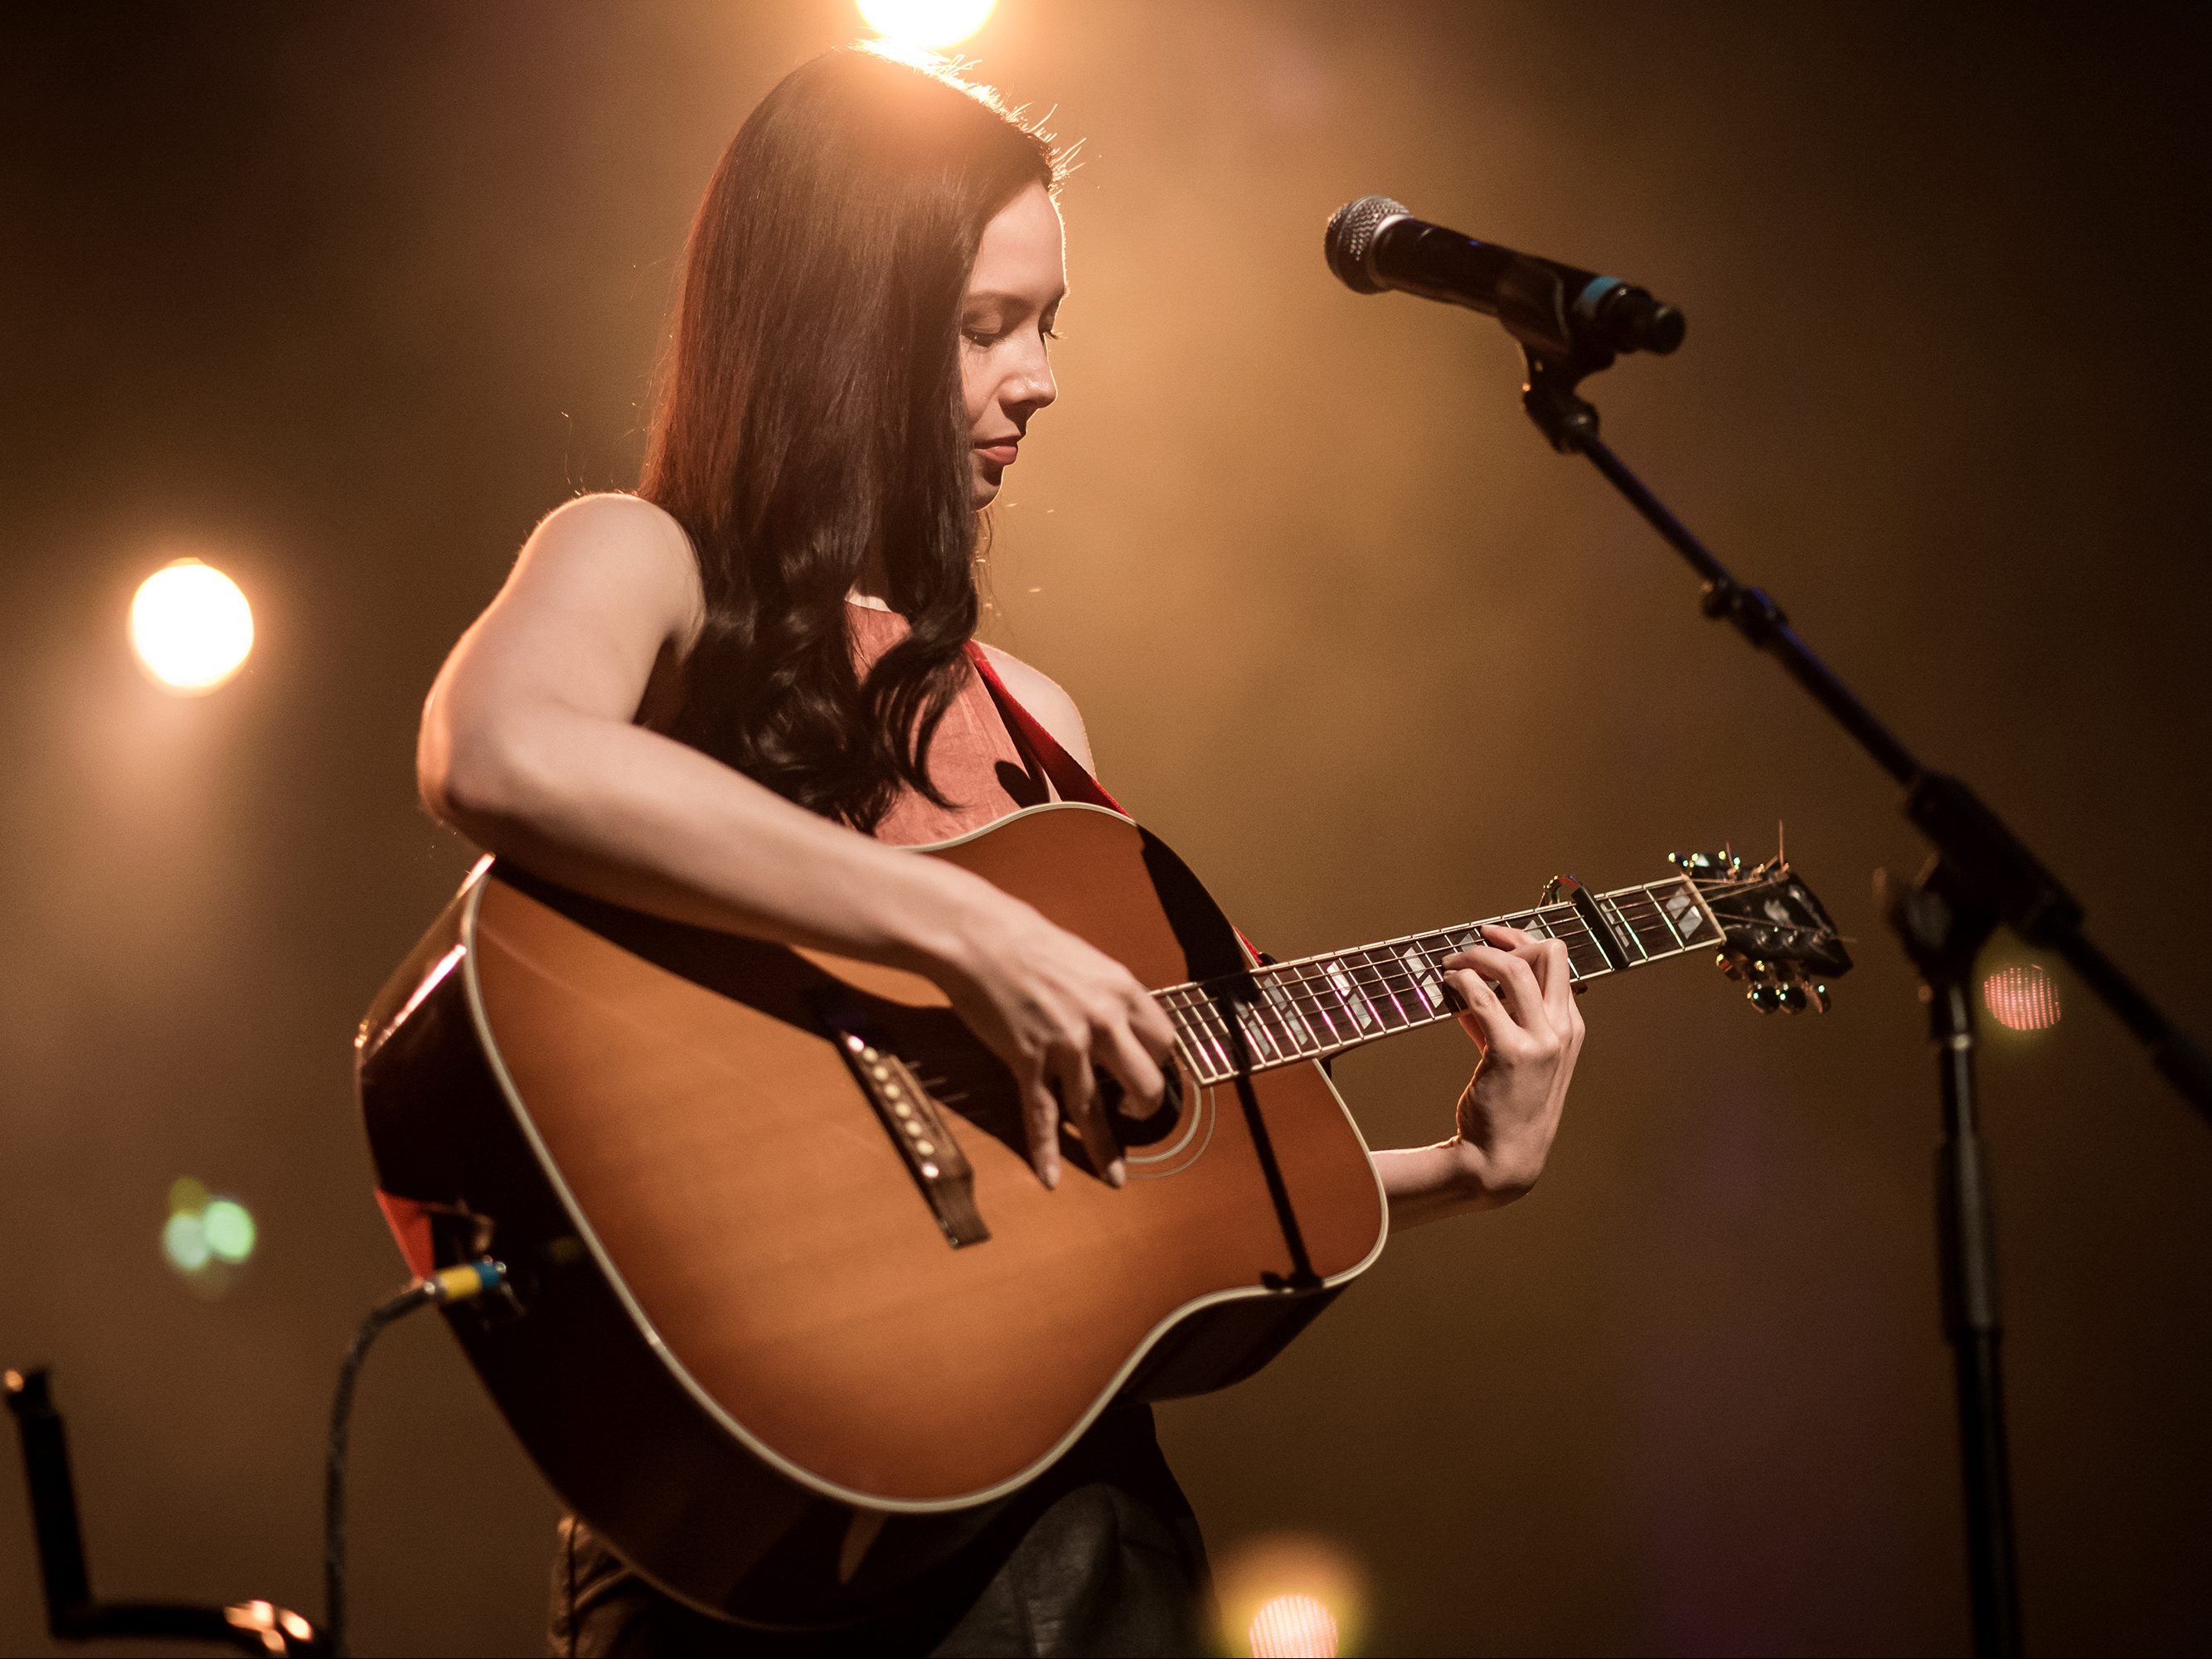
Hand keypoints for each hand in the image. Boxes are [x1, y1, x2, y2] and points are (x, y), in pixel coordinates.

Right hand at [925, 874, 1176, 1190]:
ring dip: (1106, 1148)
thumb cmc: (1025, 938)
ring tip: (1114, 1178)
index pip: (1163, 1041)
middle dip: (1145, 1107)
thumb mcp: (1084, 959)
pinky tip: (1050, 1177)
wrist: (976, 937)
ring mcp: (1066, 1045)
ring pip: (1096, 1110)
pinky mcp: (1028, 1061)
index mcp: (1122, 990)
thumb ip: (1105, 993)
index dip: (1158, 1063)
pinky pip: (1042, 1115)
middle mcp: (1103, 1022)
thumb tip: (1116, 1018)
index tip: (1147, 1072)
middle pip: (1146, 1081)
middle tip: (1134, 1114)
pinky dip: (1046, 1150)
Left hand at [1438, 924, 1585, 1201]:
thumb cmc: (1507, 1110)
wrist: (1503, 1159)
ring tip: (1450, 964)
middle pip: (1548, 953)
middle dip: (1507, 940)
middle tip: (1471, 947)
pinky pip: (1482, 998)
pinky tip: (1446, 985)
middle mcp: (1563, 1030)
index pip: (1557, 963)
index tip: (1492, 936)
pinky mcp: (1510, 1052)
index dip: (1522, 941)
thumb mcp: (1514, 1059)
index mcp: (1570, 1028)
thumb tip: (1468, 991)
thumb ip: (1499, 1022)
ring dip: (1476, 957)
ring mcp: (1541, 1041)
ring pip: (1514, 968)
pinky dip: (1461, 982)